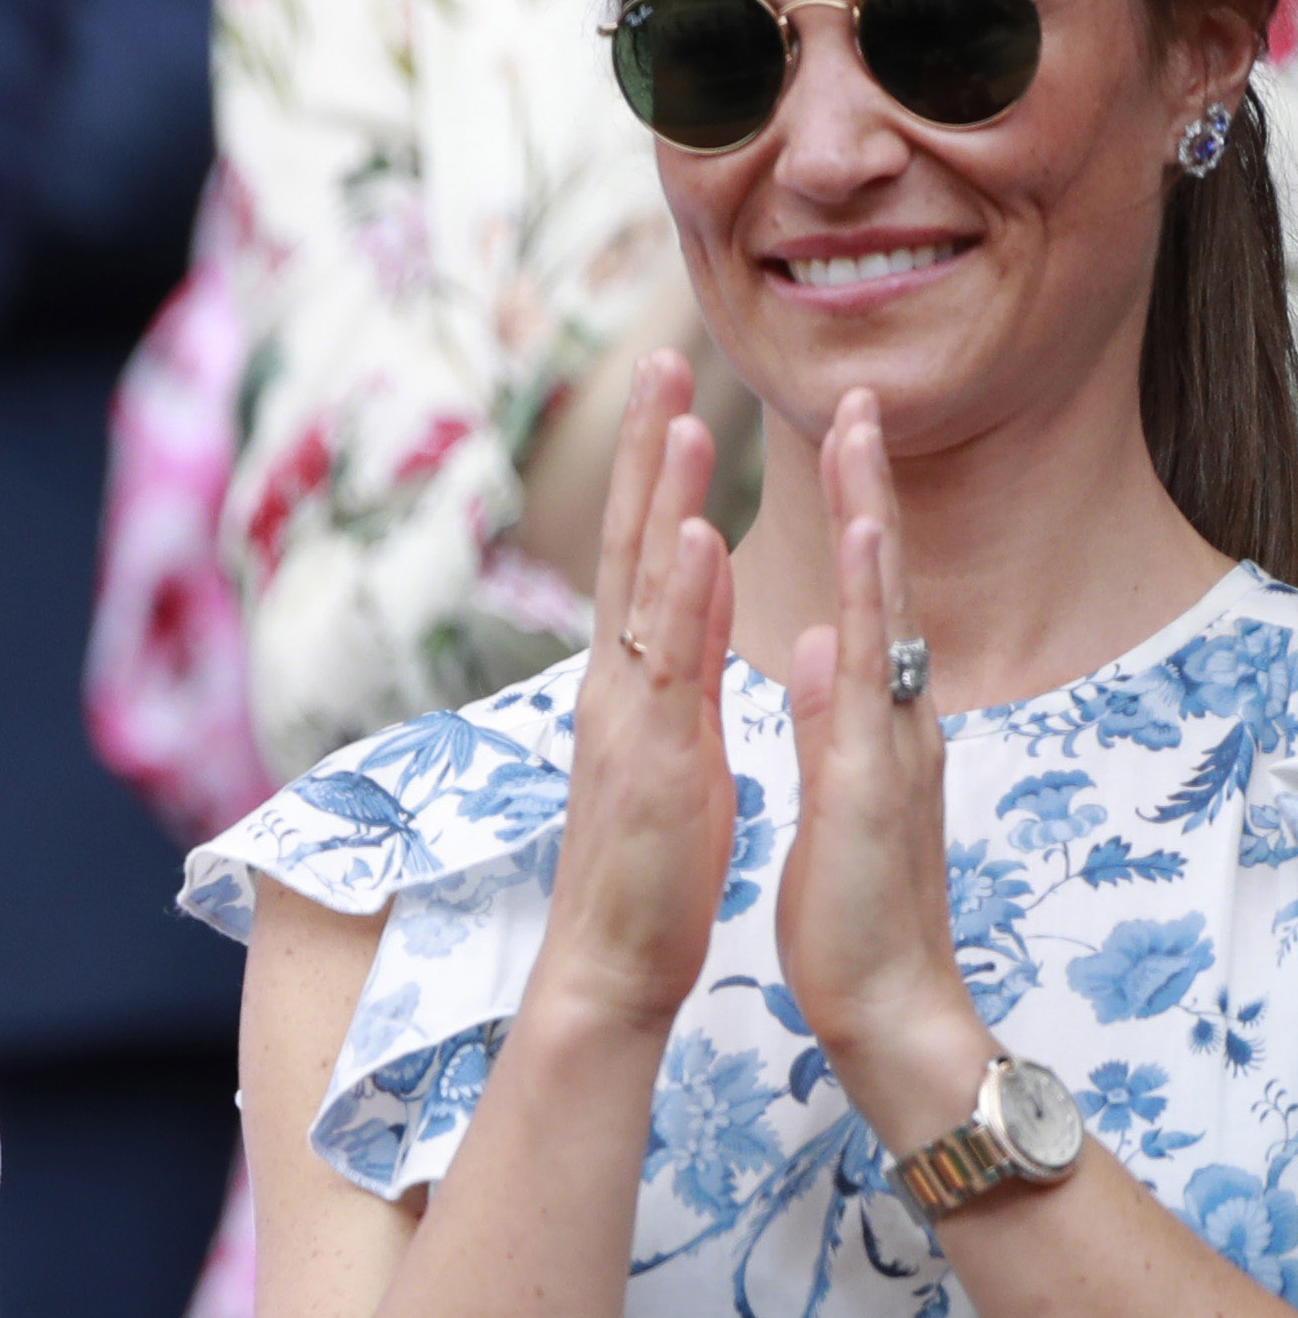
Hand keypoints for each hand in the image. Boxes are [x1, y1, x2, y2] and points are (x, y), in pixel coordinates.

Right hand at [527, 361, 742, 1051]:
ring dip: (658, 497)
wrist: (617, 958)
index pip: (641, 555)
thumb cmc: (653, 865)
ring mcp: (625, 715)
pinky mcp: (651, 756)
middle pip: (626, 543)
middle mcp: (615, 682)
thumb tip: (702, 603)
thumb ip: (685, 672)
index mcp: (631, 681)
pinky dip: (677, 596)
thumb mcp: (679, 747)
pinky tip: (690, 536)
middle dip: (642, 450)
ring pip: (640, 585)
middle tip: (658, 359)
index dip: (653, 474)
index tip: (670, 396)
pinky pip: (666, 662)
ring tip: (679, 417)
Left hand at [777, 394, 994, 1143]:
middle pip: (881, 584)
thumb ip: (836, 715)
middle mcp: (893, 718)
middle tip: (860, 400)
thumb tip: (825, 643)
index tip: (839, 440)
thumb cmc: (855, 903)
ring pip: (883, 625)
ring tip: (859, 452)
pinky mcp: (870, 797)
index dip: (851, 517)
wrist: (888, 1000)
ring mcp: (889, 750)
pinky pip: (864, 708)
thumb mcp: (838, 789)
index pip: (861, 595)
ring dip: (870, 536)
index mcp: (874, 716)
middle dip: (869, 491)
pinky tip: (842, 598)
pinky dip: (855, 647)